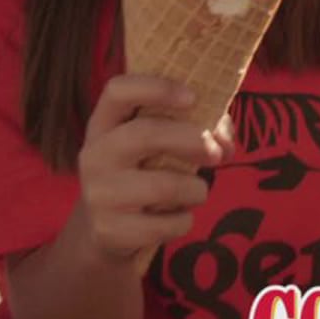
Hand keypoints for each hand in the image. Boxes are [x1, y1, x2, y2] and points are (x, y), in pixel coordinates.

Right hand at [75, 75, 231, 262]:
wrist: (105, 230)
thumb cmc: (142, 174)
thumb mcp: (158, 146)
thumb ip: (197, 130)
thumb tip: (225, 143)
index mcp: (103, 124)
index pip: (118, 90)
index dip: (157, 88)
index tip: (192, 98)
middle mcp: (94, 154)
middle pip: (144, 134)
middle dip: (190, 140)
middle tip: (216, 153)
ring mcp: (98, 193)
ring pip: (163, 186)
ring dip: (195, 189)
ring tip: (197, 192)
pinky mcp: (109, 229)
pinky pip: (165, 224)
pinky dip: (184, 221)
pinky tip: (177, 218)